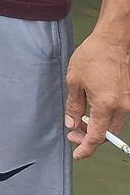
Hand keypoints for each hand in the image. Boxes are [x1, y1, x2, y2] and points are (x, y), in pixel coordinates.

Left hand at [64, 28, 129, 158]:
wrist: (113, 41)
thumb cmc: (93, 56)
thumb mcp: (75, 80)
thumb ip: (73, 105)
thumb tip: (71, 123)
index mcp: (106, 105)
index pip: (96, 136)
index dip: (86, 148)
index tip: (78, 154)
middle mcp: (122, 107)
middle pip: (107, 133)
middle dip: (90, 137)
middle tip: (74, 133)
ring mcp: (129, 102)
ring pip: (114, 125)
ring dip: (98, 127)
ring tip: (80, 120)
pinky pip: (119, 114)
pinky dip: (106, 117)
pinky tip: (92, 109)